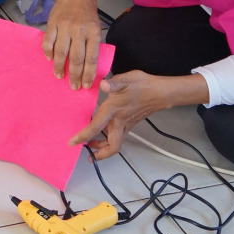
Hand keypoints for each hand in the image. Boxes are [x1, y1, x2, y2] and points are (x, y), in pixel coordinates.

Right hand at [42, 0, 102, 88]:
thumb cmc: (88, 13)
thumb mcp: (96, 27)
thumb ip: (92, 45)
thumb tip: (88, 67)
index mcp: (93, 32)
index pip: (91, 58)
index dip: (88, 74)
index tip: (85, 85)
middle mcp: (79, 30)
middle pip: (76, 58)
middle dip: (74, 75)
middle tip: (73, 86)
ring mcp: (65, 26)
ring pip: (61, 51)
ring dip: (59, 66)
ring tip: (59, 76)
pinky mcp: (52, 22)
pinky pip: (48, 40)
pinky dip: (48, 52)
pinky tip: (49, 59)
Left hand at [72, 71, 207, 159]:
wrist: (160, 92)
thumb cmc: (143, 85)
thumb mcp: (126, 79)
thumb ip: (114, 83)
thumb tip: (103, 85)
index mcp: (113, 111)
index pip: (96, 128)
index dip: (83, 137)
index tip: (73, 143)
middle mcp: (119, 122)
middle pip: (112, 146)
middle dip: (99, 153)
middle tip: (87, 153)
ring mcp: (126, 125)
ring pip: (115, 143)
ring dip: (103, 147)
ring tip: (91, 145)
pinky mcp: (130, 124)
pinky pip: (118, 137)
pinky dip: (108, 139)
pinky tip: (102, 131)